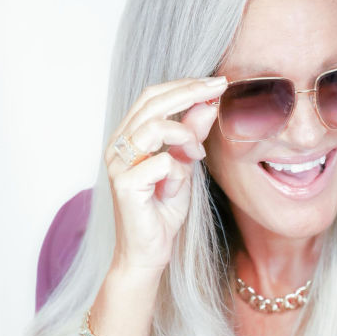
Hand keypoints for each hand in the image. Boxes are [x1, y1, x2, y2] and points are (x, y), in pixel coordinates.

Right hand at [104, 75, 226, 273]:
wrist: (148, 253)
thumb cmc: (163, 212)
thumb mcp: (184, 167)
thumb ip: (191, 137)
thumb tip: (208, 103)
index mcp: (128, 137)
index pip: (152, 97)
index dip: (183, 84)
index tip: (216, 82)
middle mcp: (117, 146)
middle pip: (151, 102)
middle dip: (190, 91)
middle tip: (219, 88)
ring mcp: (117, 165)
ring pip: (153, 127)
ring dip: (185, 136)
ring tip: (198, 153)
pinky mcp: (124, 185)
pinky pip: (160, 163)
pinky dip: (177, 173)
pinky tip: (178, 187)